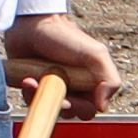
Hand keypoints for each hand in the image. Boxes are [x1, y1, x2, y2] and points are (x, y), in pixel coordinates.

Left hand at [0, 11, 121, 114]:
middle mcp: (72, 88)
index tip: (70, 98)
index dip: (78, 107)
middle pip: (68, 113)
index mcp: (90, 84)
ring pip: (48, 109)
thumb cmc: (65, 36)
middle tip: (51, 88)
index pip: (88, 110)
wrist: (33, 24)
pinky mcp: (33, 87)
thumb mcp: (96, 55)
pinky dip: (28, 94)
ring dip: (40, 98)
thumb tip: (103, 106)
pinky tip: (27, 80)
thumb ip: (110, 80)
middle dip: (58, 104)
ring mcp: (51, 88)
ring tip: (34, 80)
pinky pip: (31, 101)